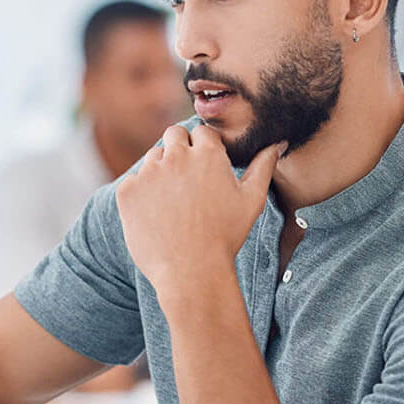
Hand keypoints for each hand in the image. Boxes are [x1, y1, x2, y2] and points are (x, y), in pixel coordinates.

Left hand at [115, 125, 282, 295]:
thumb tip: (276, 144)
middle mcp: (176, 157)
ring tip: (174, 203)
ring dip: (161, 170)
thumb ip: (263, 166)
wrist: (191, 271)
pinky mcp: (127, 191)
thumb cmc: (226, 237)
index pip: (201, 132)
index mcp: (207, 155)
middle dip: (180, 149)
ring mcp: (148, 173)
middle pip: (173, 135)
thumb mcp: (251, 201)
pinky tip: (156, 215)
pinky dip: (142, 193)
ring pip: (153, 157)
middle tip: (187, 180)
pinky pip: (134, 181)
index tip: (205, 168)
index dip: (204, 148)